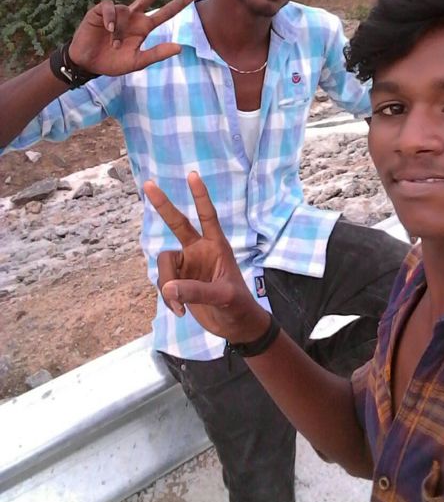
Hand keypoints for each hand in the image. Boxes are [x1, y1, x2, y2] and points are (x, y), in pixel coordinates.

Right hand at [68, 0, 197, 75]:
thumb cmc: (113, 62)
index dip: (179, 3)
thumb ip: (157, 54)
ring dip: (119, 30)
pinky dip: (110, 18)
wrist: (88, 63)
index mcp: (144, 27)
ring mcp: (118, 12)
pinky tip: (108, 29)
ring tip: (113, 44)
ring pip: (124, 9)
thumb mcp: (137, 61)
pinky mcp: (100, 11)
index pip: (165, 12)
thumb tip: (180, 47)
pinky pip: (109, 8)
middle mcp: (133, 16)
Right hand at [144, 172, 270, 342]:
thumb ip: (196, 292)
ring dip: (166, 283)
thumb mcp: (223, 297)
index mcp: (217, 246)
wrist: (236, 326)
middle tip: (148, 184)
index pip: (208, 217)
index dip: (200, 196)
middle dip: (164, 205)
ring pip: (164, 263)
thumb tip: (168, 288)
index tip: (193, 175)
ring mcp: (188, 265)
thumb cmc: (238, 306)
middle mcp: (200, 251)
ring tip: (178, 307)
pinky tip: (179, 312)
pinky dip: (168, 298)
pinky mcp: (179, 281)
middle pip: (178, 224)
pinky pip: (163, 282)